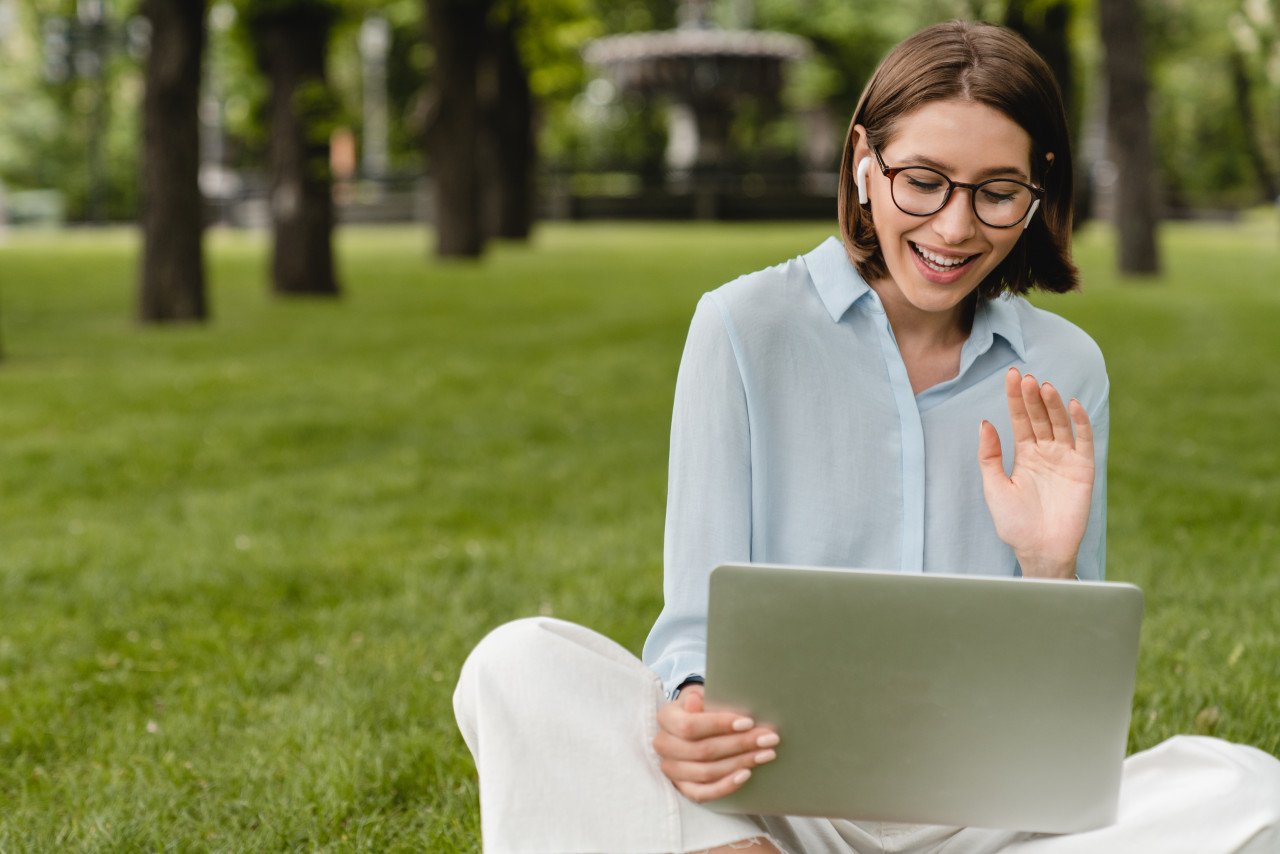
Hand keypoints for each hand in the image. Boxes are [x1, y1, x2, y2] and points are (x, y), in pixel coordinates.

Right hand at [653, 685, 779, 802]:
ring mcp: (671, 769)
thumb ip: (700, 698)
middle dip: (739, 744)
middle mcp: (663, 745)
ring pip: (706, 772)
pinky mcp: (682, 787)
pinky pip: (702, 793)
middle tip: (768, 739)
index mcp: (666, 718)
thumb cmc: (703, 706)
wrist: (696, 724)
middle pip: (702, 751)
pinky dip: (726, 786)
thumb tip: (695, 701)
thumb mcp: (702, 695)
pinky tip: (746, 775)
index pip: (690, 726)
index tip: (748, 722)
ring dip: (739, 763)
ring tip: (766, 754)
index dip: (719, 725)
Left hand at [977, 367, 1094, 577]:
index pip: (1020, 418)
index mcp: (1024, 454)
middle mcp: (1046, 452)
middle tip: (1026, 377)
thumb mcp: (994, 486)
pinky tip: (1071, 404)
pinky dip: (1080, 422)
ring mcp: (1065, 459)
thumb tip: (985, 422)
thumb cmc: (1014, 522)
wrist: (1039, 549)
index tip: (1011, 375)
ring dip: (1053, 404)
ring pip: (1060, 424)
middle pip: (1039, 417)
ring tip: (1044, 386)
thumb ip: (989, 455)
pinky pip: (1083, 441)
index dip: (1015, 397)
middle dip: (1032, 397)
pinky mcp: (1083, 469)